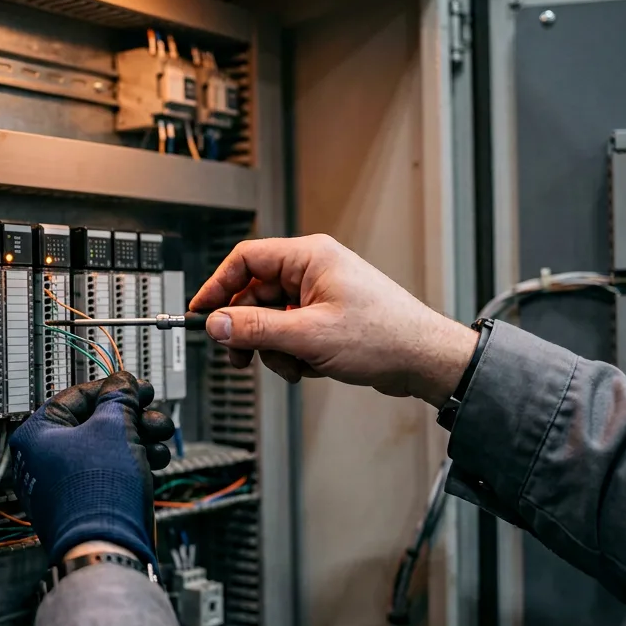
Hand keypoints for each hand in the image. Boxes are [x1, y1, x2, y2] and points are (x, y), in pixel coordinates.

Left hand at [10, 372, 174, 567]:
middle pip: (95, 423)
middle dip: (132, 417)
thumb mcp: (115, 427)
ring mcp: (63, 484)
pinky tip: (155, 462)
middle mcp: (44, 460)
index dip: (111, 388)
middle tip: (154, 414)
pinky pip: (108, 472)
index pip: (76, 397)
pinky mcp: (84, 503)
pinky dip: (133, 463)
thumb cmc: (99, 490)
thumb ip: (119, 398)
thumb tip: (122, 382)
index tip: (135, 386)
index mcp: (36, 435)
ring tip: (160, 439)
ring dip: (139, 438)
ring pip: (106, 448)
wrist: (107, 547)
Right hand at [189, 235, 476, 406]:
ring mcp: (320, 295)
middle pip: (255, 294)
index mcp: (309, 257)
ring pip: (270, 319)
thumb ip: (255, 329)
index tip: (201, 313)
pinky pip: (290, 333)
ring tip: (294, 365)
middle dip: (249, 330)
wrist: (424, 360)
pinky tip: (309, 367)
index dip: (218, 287)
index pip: (245, 260)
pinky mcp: (326, 318)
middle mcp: (313, 270)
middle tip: (240, 356)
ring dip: (273, 348)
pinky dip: (292, 354)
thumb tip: (216, 324)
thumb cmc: (384, 336)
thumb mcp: (308, 335)